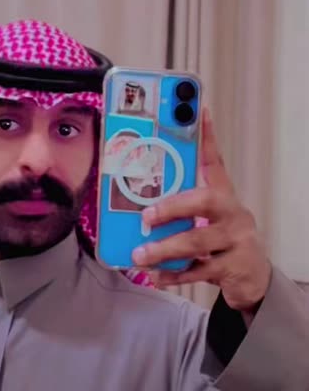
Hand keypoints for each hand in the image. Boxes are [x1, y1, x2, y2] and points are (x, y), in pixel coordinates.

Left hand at [131, 109, 271, 311]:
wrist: (254, 279)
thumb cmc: (222, 244)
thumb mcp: (206, 221)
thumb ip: (180, 212)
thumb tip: (135, 207)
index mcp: (223, 196)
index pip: (214, 162)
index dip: (206, 137)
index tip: (198, 111)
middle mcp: (234, 213)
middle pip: (205, 200)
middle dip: (172, 207)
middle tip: (145, 216)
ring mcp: (238, 240)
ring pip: (199, 239)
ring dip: (165, 247)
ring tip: (140, 254)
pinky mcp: (236, 266)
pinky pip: (200, 270)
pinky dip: (175, 274)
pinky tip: (157, 275)